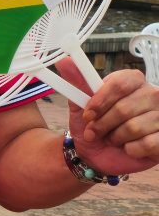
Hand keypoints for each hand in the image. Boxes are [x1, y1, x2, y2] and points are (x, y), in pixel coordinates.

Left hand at [58, 58, 158, 172]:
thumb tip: (65, 60)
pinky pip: (148, 143)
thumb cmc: (92, 126)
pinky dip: (131, 149)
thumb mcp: (80, 105)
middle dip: (102, 124)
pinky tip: (128, 148)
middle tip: (93, 133)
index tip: (87, 115)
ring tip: (111, 140)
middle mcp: (153, 95)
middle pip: (125, 108)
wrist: (96, 155)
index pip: (120, 83)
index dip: (100, 101)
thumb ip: (76, 82)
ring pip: (135, 127)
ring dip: (115, 138)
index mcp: (133, 82)